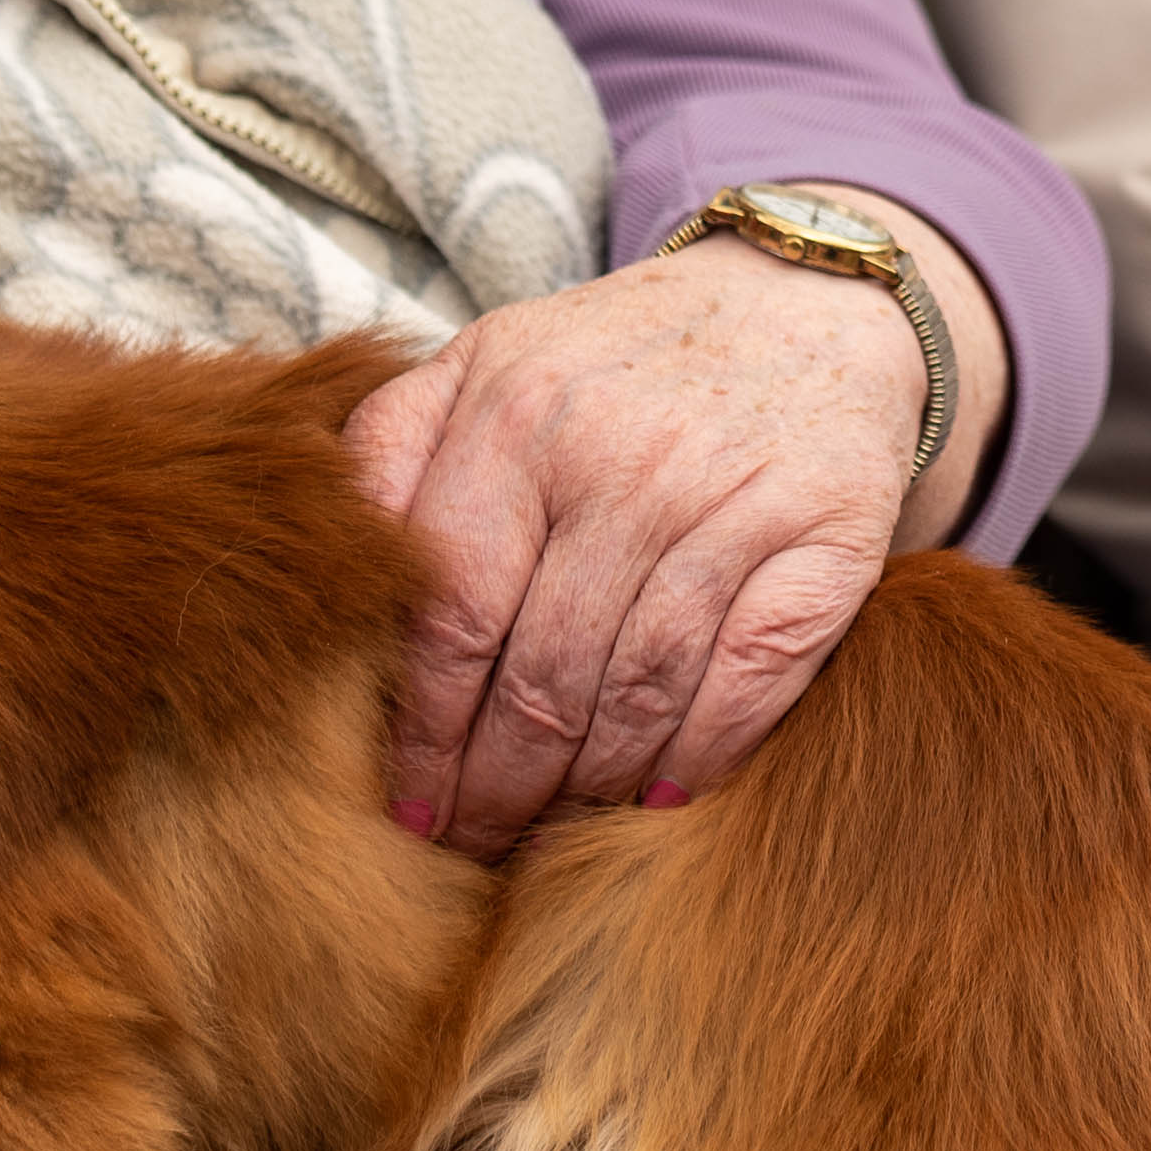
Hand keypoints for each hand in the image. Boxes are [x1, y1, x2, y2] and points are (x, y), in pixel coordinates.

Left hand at [347, 189, 1009, 860]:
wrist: (805, 304)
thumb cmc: (614, 363)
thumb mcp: (485, 363)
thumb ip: (390, 450)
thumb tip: (325, 580)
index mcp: (515, 407)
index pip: (450, 614)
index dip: (423, 732)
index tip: (404, 809)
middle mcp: (623, 453)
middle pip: (542, 675)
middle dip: (497, 787)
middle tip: (473, 845)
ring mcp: (730, 497)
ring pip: (639, 694)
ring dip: (588, 789)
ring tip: (549, 835)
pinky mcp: (825, 537)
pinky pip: (744, 684)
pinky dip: (698, 758)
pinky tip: (659, 798)